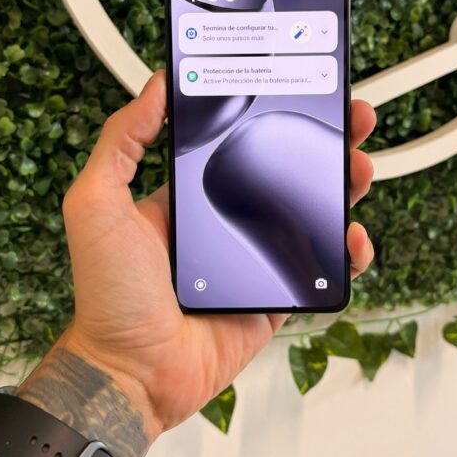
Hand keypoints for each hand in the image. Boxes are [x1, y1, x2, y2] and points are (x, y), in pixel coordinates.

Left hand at [60, 71, 375, 439]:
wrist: (132, 370)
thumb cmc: (108, 292)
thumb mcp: (97, 203)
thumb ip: (121, 141)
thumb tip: (156, 85)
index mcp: (192, 193)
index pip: (242, 142)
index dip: (273, 115)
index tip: (299, 88)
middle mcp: (228, 219)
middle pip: (288, 171)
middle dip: (323, 143)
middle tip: (352, 119)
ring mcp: (257, 257)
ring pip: (314, 213)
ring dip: (345, 186)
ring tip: (359, 167)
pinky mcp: (277, 293)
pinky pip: (322, 268)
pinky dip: (346, 252)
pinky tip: (351, 238)